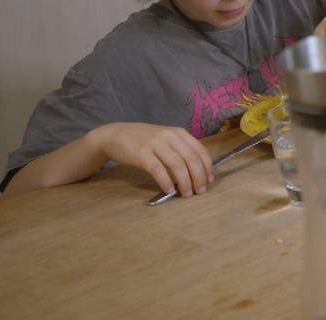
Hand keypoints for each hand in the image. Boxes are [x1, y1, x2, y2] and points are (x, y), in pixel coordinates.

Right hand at [88, 122, 213, 196]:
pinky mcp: (141, 153)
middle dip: (199, 177)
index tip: (209, 181)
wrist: (116, 135)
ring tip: (186, 194)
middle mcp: (170, 136)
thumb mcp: (166, 139)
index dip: (207, 167)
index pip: (200, 150)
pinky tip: (169, 190)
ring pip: (177, 165)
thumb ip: (180, 150)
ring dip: (185, 182)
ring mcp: (155, 143)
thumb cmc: (144, 140)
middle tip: (200, 191)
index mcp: (179, 133)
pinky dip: (166, 181)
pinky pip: (158, 169)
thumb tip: (197, 171)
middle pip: (191, 159)